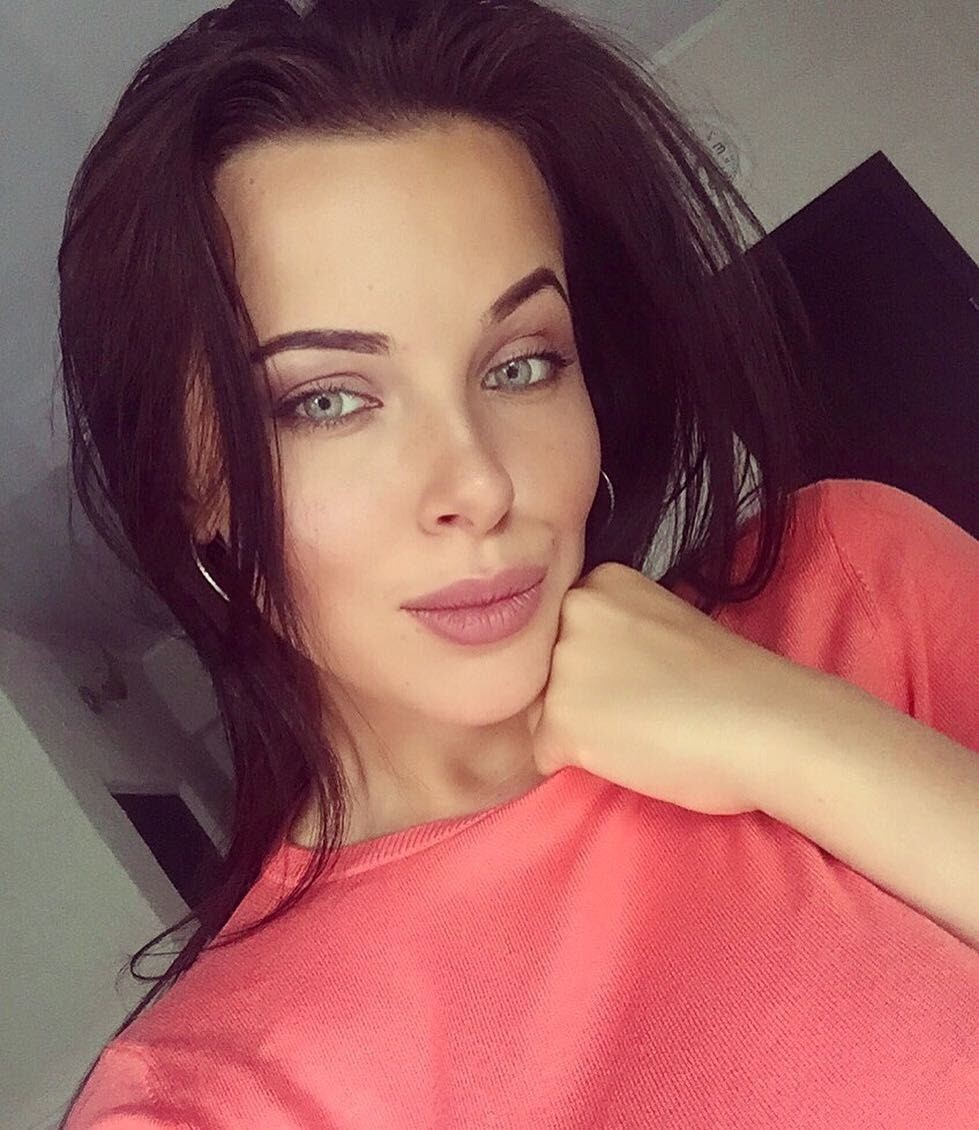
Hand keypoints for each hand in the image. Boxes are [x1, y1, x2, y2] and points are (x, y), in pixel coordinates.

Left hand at [525, 561, 836, 815]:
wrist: (768, 723)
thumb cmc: (731, 684)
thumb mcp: (660, 626)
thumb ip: (610, 632)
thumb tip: (577, 668)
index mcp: (600, 581)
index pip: (558, 634)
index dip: (598, 668)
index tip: (645, 676)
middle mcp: (572, 610)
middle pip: (542, 671)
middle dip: (581, 696)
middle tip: (646, 705)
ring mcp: (563, 663)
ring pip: (540, 712)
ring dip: (581, 731)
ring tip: (643, 728)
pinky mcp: (561, 719)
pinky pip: (545, 754)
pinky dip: (581, 765)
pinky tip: (634, 753)